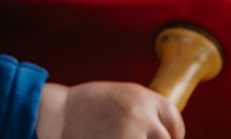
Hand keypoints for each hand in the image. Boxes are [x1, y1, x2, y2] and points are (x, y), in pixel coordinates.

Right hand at [35, 81, 184, 138]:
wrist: (56, 115)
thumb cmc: (83, 107)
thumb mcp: (117, 97)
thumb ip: (142, 109)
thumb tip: (164, 130)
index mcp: (142, 96)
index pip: (174, 119)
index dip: (174, 134)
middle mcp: (142, 114)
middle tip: (135, 136)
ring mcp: (132, 134)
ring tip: (116, 134)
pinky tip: (108, 138)